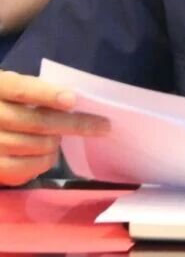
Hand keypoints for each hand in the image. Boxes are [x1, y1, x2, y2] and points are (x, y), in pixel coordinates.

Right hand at [0, 70, 109, 186]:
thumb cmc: (3, 103)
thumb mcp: (11, 87)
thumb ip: (33, 90)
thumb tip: (71, 100)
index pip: (22, 90)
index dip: (48, 94)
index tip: (72, 100)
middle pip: (39, 122)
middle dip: (75, 124)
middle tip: (103, 125)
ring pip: (39, 145)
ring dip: (58, 141)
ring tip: (58, 136)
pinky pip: (29, 169)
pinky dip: (46, 162)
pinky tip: (48, 154)